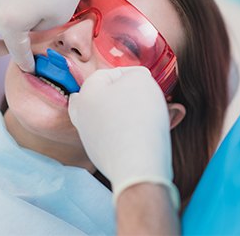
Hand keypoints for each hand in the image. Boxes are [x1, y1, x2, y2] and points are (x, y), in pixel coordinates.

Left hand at [69, 67, 178, 209]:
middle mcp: (82, 114)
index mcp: (86, 93)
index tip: (148, 80)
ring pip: (112, 117)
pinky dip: (132, 132)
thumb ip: (135, 74)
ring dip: (133, 113)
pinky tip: (150, 133)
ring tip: (156, 115)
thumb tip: (134, 79)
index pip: (108, 74)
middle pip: (104, 97)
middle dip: (127, 95)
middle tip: (146, 97)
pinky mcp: (101, 155)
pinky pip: (117, 136)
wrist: (137, 165)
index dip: (132, 74)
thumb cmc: (137, 118)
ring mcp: (90, 137)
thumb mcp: (140, 80)